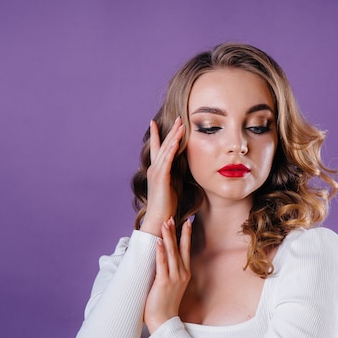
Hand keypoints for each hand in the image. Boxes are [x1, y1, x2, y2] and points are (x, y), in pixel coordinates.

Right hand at [140, 117, 184, 236]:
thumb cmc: (167, 206)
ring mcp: (156, 173)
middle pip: (163, 145)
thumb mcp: (173, 185)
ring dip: (174, 136)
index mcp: (157, 171)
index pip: (156, 149)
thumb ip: (175, 174)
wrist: (160, 219)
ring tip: (181, 124)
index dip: (157, 135)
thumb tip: (183, 166)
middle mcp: (154, 169)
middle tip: (178, 118)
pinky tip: (176, 141)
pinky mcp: (161, 178)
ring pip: (166, 150)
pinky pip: (167, 161)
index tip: (155, 122)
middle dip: (171, 131)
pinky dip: (172, 150)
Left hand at [144, 217, 191, 333]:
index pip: (186, 250)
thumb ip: (170, 272)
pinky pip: (162, 264)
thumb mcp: (171, 285)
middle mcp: (181, 274)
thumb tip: (164, 259)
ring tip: (165, 223)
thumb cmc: (164, 304)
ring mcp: (174, 278)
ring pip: (171, 253)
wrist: (164, 321)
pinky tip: (158, 241)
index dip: (186, 236)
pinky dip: (160, 252)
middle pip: (179, 248)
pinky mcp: (164, 282)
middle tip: (172, 217)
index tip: (187, 222)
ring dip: (168, 237)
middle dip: (176, 231)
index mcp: (184, 273)